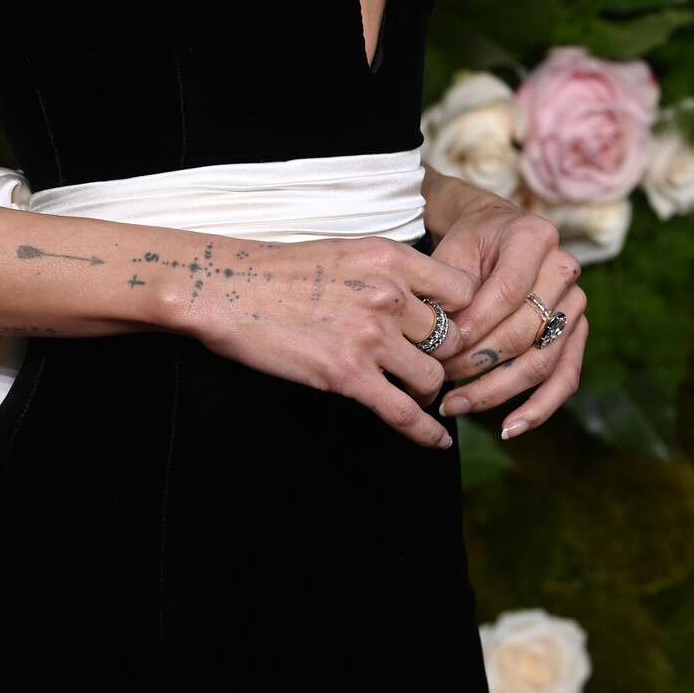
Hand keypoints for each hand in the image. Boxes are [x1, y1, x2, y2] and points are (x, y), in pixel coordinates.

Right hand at [188, 236, 477, 449]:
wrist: (228, 288)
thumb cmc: (282, 269)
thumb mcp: (347, 251)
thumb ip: (389, 272)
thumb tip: (420, 299)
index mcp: (391, 257)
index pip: (463, 289)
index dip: (465, 312)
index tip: (454, 326)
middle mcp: (389, 294)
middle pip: (452, 338)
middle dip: (444, 356)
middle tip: (431, 365)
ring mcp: (370, 336)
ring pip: (432, 377)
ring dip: (427, 390)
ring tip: (414, 392)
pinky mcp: (348, 375)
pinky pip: (403, 413)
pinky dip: (425, 432)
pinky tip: (435, 441)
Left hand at [429, 199, 587, 439]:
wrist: (494, 233)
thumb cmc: (468, 244)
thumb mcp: (452, 252)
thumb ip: (447, 291)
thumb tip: (434, 340)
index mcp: (534, 238)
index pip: (509, 291)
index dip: (475, 325)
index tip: (440, 349)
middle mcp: (564, 270)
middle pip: (526, 331)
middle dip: (478, 362)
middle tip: (438, 379)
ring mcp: (575, 304)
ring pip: (543, 361)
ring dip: (497, 390)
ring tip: (456, 406)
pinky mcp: (576, 333)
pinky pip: (565, 378)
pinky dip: (538, 407)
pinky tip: (509, 427)